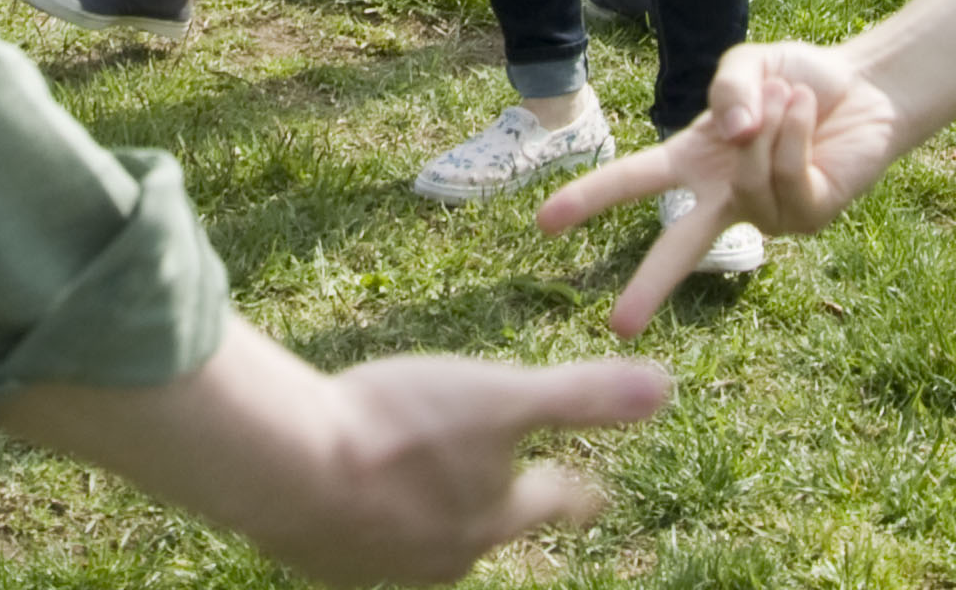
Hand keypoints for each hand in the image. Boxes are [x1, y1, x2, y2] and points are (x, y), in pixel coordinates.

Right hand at [0, 320, 666, 586]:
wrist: (290, 466)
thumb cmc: (401, 426)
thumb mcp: (501, 396)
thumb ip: (581, 395)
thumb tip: (665, 389)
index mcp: (496, 517)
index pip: (553, 500)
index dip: (575, 492)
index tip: (594, 495)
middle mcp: (448, 556)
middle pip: (486, 528)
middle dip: (495, 506)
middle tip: (498, 488)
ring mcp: (387, 566)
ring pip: (423, 538)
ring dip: (428, 511)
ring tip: (420, 486)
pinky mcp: (330, 563)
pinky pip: (362, 542)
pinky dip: (367, 516)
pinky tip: (350, 493)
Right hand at [534, 41, 906, 335]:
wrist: (865, 87)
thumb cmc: (796, 79)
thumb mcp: (748, 66)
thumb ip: (728, 90)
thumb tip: (734, 132)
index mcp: (695, 162)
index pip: (633, 182)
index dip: (588, 199)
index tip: (544, 224)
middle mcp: (725, 195)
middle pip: (679, 246)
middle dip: (649, 285)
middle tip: (617, 328)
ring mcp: (767, 212)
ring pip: (748, 180)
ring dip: (769, 123)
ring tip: (790, 97)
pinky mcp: (809, 215)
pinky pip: (787, 178)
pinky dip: (794, 132)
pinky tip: (807, 111)